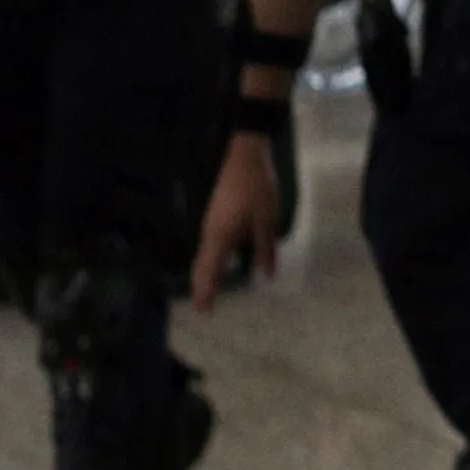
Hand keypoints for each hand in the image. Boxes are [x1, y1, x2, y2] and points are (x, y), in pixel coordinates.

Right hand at [194, 133, 282, 305]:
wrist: (244, 157)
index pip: (209, 270)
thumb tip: (268, 274)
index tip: (205, 311)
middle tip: (203, 308)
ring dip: (204, 275)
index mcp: (220, 236)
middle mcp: (210, 232)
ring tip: (208, 292)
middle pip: (201, 266)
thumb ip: (266, 248)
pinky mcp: (214, 216)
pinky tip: (217, 265)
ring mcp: (210, 223)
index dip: (206, 291)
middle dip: (201, 287)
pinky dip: (209, 262)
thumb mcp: (266, 219)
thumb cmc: (257, 188)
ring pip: (203, 256)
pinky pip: (208, 246)